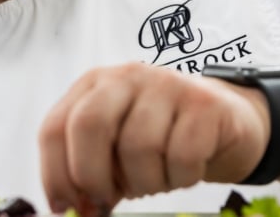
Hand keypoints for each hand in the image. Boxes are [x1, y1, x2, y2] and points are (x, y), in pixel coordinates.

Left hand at [38, 62, 269, 213]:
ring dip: (144, 182)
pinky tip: (184, 172)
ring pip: (139, 146)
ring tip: (155, 181)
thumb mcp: (117, 149)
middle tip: (104, 202)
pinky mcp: (205, 103)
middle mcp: (127, 76)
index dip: (53, 173)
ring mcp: (167, 84)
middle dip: (91, 175)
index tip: (63, 207)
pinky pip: (182, 155)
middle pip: (90, 124)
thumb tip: (70, 208)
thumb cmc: (162, 139)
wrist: (226, 121)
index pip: (56, 126)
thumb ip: (91, 172)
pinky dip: (180, 178)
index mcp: (94, 85)